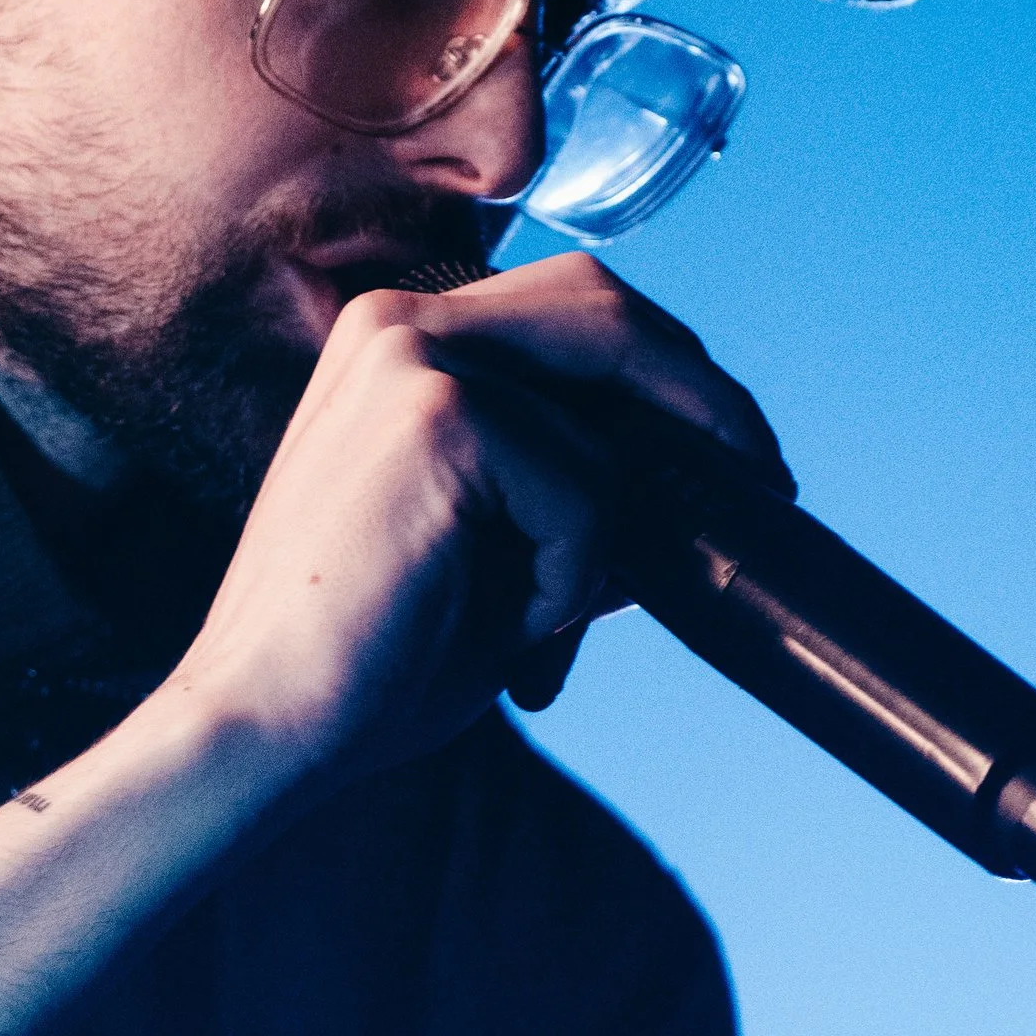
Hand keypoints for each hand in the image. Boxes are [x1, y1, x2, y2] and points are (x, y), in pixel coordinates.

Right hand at [0, 255, 779, 1035]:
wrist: (265, 727)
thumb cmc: (370, 661)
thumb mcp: (499, 553)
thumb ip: (580, 496)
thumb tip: (700, 488)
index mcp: (397, 334)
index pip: (575, 308)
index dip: (670, 371)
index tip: (739, 456)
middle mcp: (398, 316)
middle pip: (607, 311)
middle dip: (707, 399)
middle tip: (769, 487)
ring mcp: (414, 352)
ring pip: (605, 431)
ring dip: (604, 551)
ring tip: (535, 637)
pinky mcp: (440, 413)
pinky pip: (588, 499)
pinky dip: (570, 586)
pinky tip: (505, 641)